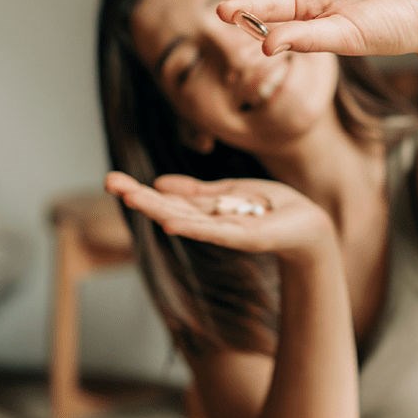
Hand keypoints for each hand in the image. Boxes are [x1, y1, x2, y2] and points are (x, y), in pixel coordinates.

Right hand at [105, 171, 336, 264]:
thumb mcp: (231, 192)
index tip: (112, 180)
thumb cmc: (273, 209)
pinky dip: (192, 226)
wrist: (308, 226)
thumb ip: (197, 191)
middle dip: (139, 196)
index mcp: (205, 210)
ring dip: (156, 208)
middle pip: (168, 207)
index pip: (166, 198)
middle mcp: (209, 222)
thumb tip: (160, 183)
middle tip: (108, 182)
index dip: (140, 189)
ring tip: (130, 197)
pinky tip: (169, 221)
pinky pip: (214, 231)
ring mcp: (225, 231)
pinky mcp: (245, 237)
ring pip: (185, 218)